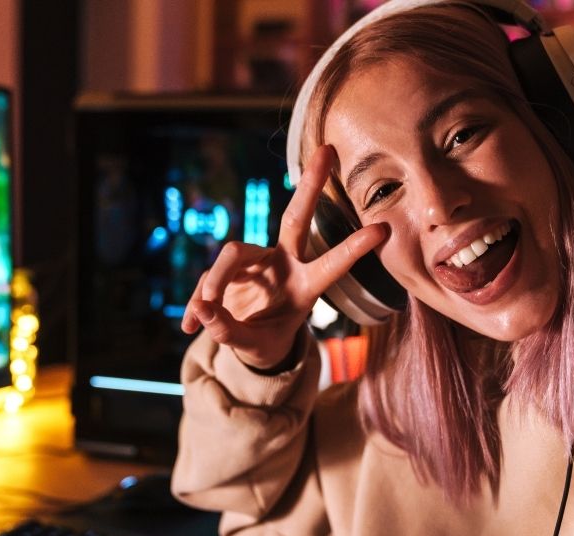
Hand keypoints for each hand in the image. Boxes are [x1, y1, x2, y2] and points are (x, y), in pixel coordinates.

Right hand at [180, 145, 387, 369]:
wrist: (248, 343)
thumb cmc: (264, 342)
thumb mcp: (253, 346)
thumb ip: (229, 331)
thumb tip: (202, 310)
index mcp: (305, 287)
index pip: (331, 265)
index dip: (354, 249)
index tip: (383, 229)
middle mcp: (284, 264)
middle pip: (296, 219)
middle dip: (310, 185)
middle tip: (327, 151)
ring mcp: (257, 260)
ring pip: (233, 253)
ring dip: (217, 281)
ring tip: (206, 310)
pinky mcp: (230, 265)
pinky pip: (209, 279)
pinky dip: (198, 304)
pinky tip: (190, 326)